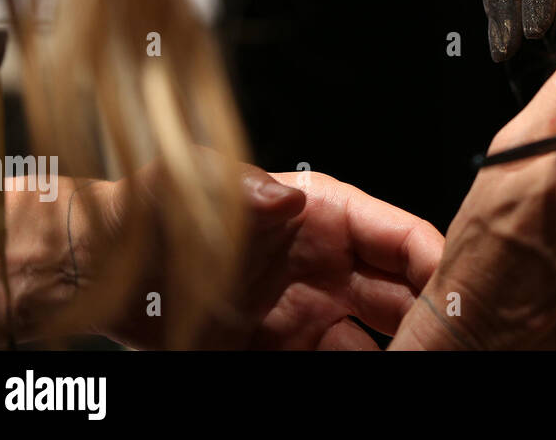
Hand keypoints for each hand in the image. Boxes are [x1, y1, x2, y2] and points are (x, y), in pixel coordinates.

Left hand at [93, 160, 442, 349]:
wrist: (97, 268)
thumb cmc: (151, 209)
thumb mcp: (194, 183)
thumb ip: (244, 188)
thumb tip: (291, 198)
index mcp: (323, 212)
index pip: (400, 234)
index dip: (436, 259)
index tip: (458, 290)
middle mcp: (326, 264)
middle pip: (402, 292)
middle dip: (430, 316)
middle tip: (449, 343)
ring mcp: (308, 312)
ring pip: (377, 339)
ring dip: (398, 352)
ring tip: (411, 363)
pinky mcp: (282, 352)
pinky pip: (335, 366)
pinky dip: (356, 370)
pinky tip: (366, 372)